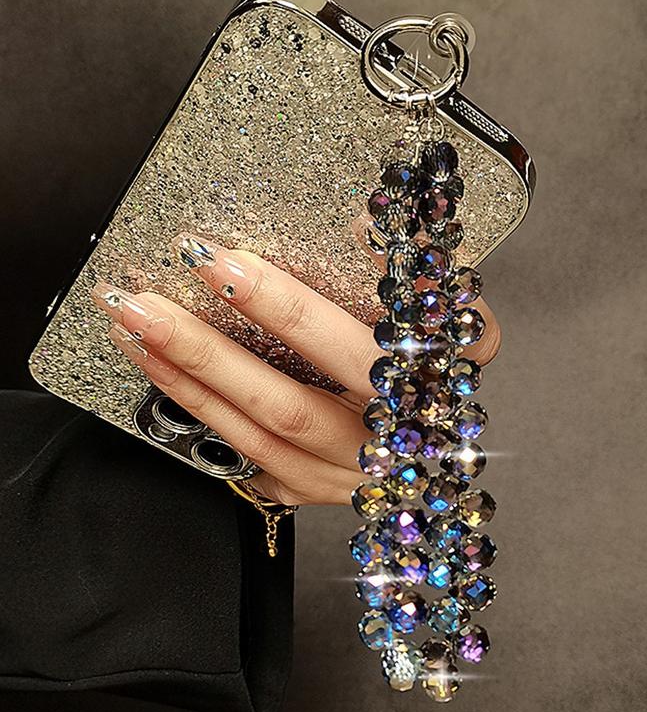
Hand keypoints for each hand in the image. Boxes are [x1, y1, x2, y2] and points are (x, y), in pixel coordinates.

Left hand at [91, 234, 500, 505]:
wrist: (436, 434)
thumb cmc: (436, 362)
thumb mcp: (448, 312)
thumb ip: (413, 270)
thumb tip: (360, 223)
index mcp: (423, 393)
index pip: (346, 350)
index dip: (282, 308)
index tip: (222, 262)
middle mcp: (385, 445)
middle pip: (290, 406)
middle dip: (210, 354)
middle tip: (145, 305)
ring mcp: (346, 475)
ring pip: (259, 437)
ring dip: (190, 383)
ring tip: (134, 331)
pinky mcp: (314, 487)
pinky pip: (249, 458)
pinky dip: (201, 412)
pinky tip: (161, 372)